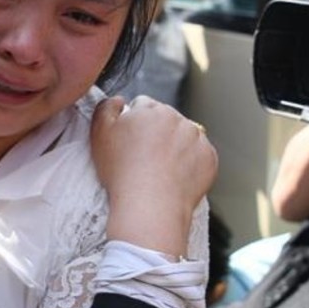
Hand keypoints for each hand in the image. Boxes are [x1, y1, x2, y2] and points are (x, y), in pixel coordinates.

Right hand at [91, 96, 217, 255]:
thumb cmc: (122, 173)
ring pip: (184, 136)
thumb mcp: (99, 134)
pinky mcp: (209, 159)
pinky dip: (190, 162)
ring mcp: (197, 139)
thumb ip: (107, 107)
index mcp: (152, 110)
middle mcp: (178, 119)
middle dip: (156, 132)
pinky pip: (198, 155)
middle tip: (144, 157)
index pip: (144, 105)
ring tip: (159, 169)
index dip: (135, 123)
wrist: (149, 207)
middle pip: (165, 119)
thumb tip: (120, 100)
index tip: (131, 141)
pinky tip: (175, 176)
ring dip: (175, 145)